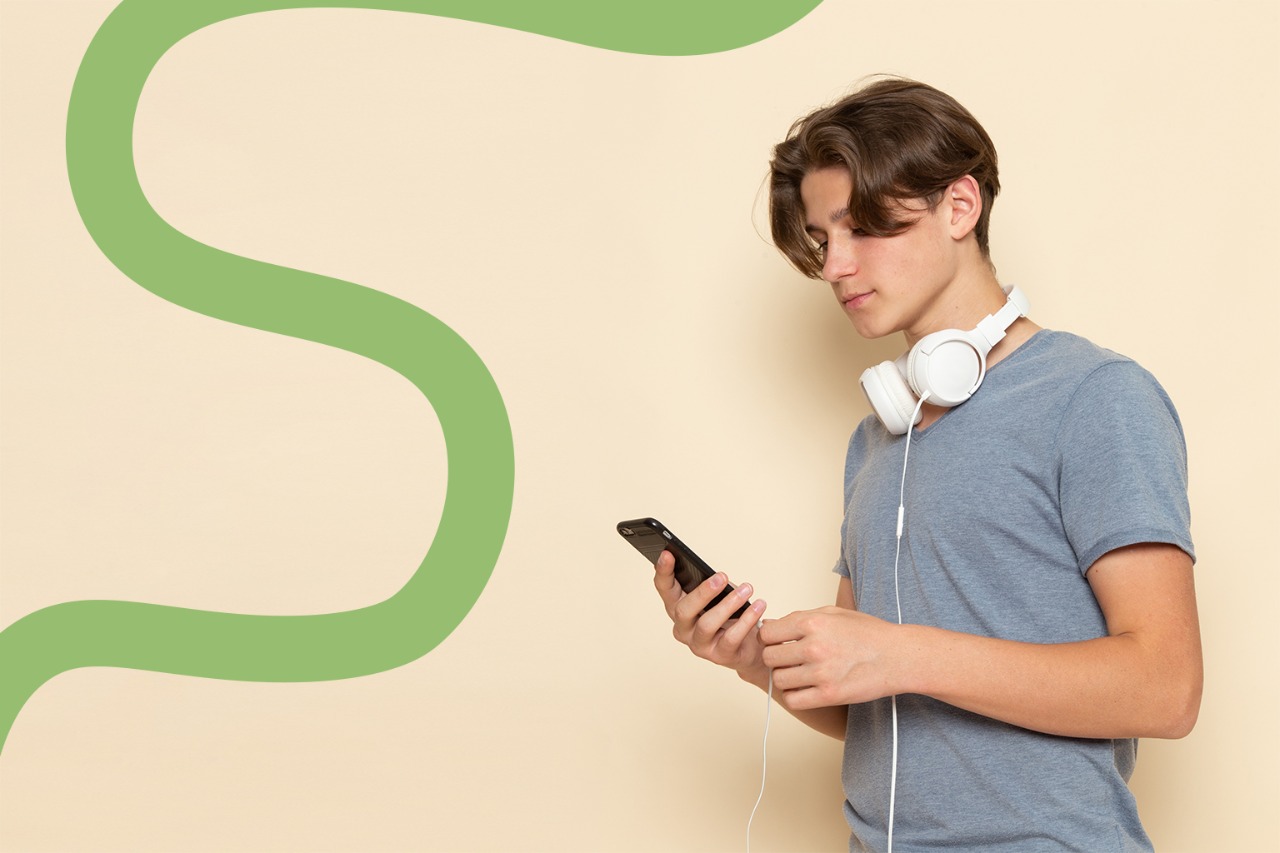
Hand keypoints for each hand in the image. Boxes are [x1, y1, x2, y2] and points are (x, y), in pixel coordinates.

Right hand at [652, 551, 768, 686]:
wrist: (751, 646)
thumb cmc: (730, 615)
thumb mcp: (719, 596)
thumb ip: (712, 586)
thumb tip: (719, 577)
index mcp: (678, 607)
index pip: (665, 588)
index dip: (663, 571)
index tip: (668, 553)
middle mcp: (683, 628)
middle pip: (683, 610)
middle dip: (703, 592)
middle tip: (722, 576)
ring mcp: (699, 644)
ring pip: (706, 624)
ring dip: (729, 604)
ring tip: (747, 589)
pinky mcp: (719, 656)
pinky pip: (731, 637)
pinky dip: (746, 619)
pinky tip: (758, 606)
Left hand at [759, 606, 901, 709]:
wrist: (898, 656)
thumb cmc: (868, 633)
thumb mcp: (833, 613)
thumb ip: (799, 618)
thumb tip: (769, 624)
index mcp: (813, 623)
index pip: (767, 633)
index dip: (770, 638)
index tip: (779, 642)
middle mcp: (814, 647)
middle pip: (769, 657)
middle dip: (776, 658)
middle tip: (790, 659)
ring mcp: (821, 673)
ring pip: (779, 680)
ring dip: (785, 677)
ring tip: (800, 673)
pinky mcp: (830, 695)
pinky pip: (793, 700)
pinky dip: (795, 696)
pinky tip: (806, 688)